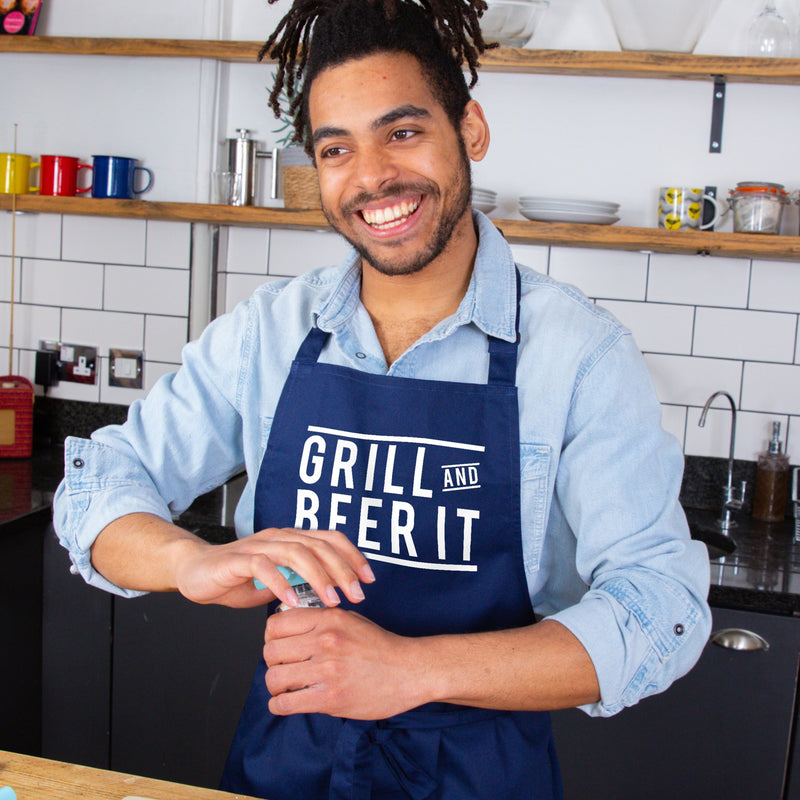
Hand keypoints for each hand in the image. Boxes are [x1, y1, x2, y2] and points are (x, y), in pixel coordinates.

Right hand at [173, 526, 374, 608]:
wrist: (196, 572)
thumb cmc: (238, 579)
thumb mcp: (277, 584)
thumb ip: (300, 586)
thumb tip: (330, 600)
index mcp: (292, 540)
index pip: (330, 539)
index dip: (353, 556)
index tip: (369, 579)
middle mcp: (280, 537)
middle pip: (319, 545)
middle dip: (343, 570)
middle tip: (357, 595)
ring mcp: (260, 546)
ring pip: (297, 552)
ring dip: (318, 577)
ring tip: (332, 600)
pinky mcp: (239, 559)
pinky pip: (264, 566)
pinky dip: (280, 583)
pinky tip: (291, 601)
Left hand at [264, 607, 424, 718]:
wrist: (409, 671)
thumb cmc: (380, 646)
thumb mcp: (350, 619)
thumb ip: (319, 621)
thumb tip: (287, 627)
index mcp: (329, 619)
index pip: (276, 624)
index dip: (271, 637)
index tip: (279, 645)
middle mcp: (325, 641)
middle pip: (271, 652)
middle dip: (272, 662)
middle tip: (282, 668)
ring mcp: (327, 670)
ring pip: (274, 678)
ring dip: (275, 685)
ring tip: (286, 687)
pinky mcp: (330, 698)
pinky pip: (286, 703)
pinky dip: (279, 705)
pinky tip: (287, 702)